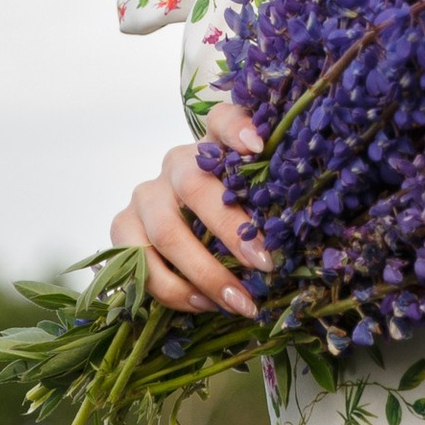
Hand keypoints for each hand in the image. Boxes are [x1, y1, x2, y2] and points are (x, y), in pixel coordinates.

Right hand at [109, 98, 268, 317]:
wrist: (182, 223)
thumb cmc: (231, 213)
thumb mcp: (255, 198)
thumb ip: (272, 191)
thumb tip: (302, 214)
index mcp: (212, 147)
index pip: (223, 120)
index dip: (238, 128)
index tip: (259, 146)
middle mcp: (174, 164)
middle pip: (195, 188)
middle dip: (231, 230)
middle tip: (265, 265)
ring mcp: (144, 196)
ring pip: (166, 233)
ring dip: (205, 274)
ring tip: (239, 302)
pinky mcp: (123, 227)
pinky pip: (139, 264)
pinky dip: (174, 290)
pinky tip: (203, 304)